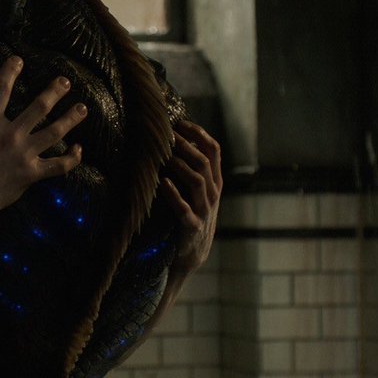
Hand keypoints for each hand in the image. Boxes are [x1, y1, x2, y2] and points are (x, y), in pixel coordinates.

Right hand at [0, 56, 86, 229]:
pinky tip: (79, 149)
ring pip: (54, 133)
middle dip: (54, 92)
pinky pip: (58, 166)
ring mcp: (25, 155)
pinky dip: (71, 159)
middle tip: (65, 81)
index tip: (18, 60)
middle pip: (38, 108)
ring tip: (82, 108)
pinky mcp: (32, 174)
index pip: (1, 91)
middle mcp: (11, 136)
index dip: (9, 72)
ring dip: (70, 119)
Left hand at [160, 120, 222, 277]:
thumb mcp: (196, 192)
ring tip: (163, 155)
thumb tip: (173, 140)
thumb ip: (191, 169)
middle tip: (166, 134)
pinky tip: (162, 183)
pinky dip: (173, 195)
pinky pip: (184, 209)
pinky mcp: (192, 227)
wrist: (191, 255)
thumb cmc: (190, 216)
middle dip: (185, 146)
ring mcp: (204, 210)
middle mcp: (213, 194)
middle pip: (203, 162)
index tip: (180, 122)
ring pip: (197, 181)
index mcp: (215, 182)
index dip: (198, 134)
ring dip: (179, 165)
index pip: (214, 150)